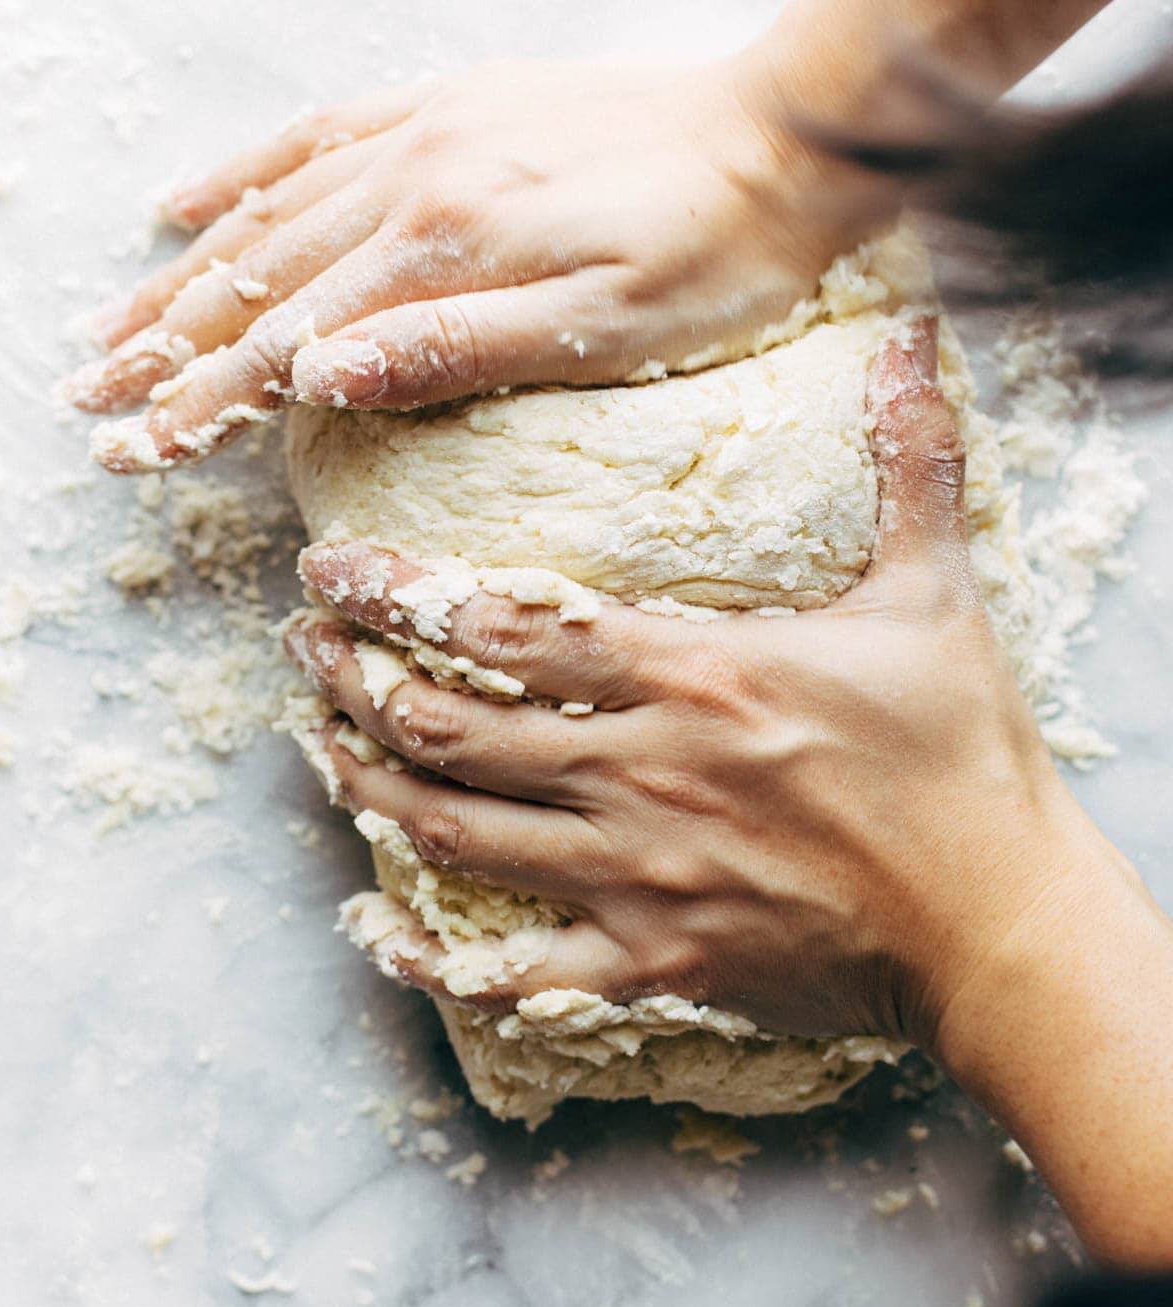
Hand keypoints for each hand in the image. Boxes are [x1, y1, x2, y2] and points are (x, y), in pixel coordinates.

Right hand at [65, 54, 883, 471]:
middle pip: (258, 278)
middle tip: (93, 398)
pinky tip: (192, 198)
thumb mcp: (607, 330)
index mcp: (448, 250)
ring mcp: (428, 132)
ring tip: (114, 321)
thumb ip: (458, 351)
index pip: (293, 341)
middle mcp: (416, 180)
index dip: (206, 402)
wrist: (788, 132)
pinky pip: (320, 133)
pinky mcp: (453, 105)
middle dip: (168, 348)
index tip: (138, 449)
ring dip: (184, 273)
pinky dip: (245, 170)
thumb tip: (319, 376)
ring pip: (271, 210)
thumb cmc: (720, 254)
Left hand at [282, 324, 1075, 1052]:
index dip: (396, 593)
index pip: (502, 624)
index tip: (331, 568)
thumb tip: (911, 336)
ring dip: (367, 784)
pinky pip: (513, 970)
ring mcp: (640, 876)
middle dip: (353, 680)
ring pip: (454, 831)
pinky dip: (434, 955)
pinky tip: (380, 928)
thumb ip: (906, 461)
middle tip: (306, 648)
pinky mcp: (654, 962)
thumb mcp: (935, 596)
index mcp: (693, 674)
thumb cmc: (963, 761)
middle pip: (448, 725)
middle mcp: (643, 771)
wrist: (1000, 924)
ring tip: (316, 743)